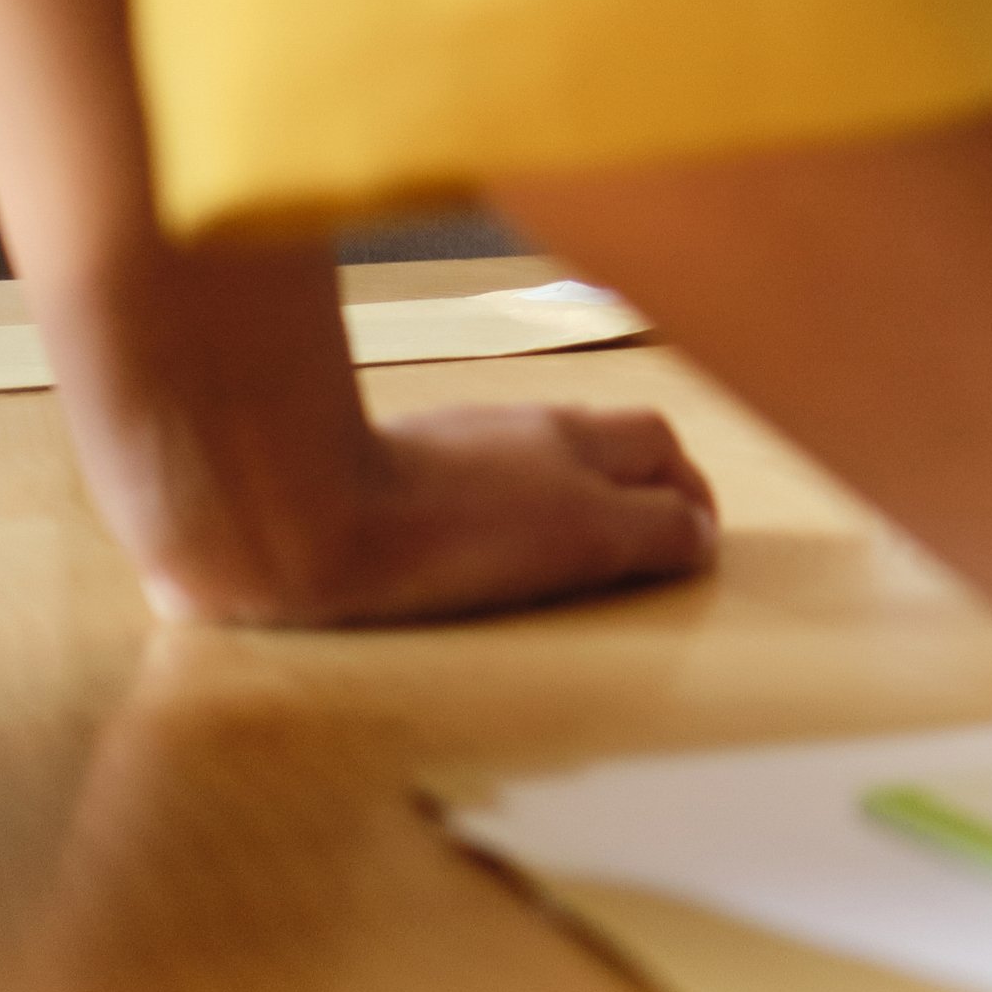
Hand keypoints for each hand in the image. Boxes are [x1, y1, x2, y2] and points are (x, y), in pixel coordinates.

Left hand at [149, 403, 718, 627]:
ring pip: (532, 463)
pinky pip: (462, 489)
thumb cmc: (442, 535)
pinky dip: (487, 516)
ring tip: (558, 561)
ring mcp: (450, 447)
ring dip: (561, 500)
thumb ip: (652, 533)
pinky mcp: (385, 475)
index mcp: (575, 441)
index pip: (659, 445)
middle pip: (602, 442)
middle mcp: (520, 430)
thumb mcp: (582, 537)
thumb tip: (700, 536)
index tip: (692, 544)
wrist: (292, 522)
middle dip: (634, 485)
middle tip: (640, 546)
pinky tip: (464, 560)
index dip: (687, 491)